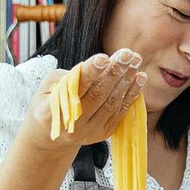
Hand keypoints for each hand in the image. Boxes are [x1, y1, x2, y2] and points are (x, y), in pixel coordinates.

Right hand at [26, 48, 146, 149]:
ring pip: (112, 103)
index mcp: (55, 110)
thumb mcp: (49, 87)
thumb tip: (98, 69)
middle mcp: (75, 124)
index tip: (104, 58)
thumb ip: (70, 77)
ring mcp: (92, 131)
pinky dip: (132, 94)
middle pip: (99, 95)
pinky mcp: (104, 132)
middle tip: (126, 54)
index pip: (76, 88)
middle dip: (114, 72)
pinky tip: (140, 77)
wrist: (53, 135)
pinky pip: (121, 111)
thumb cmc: (50, 102)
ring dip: (127, 81)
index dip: (90, 73)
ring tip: (135, 61)